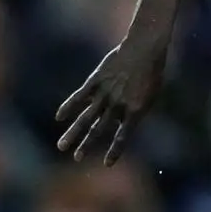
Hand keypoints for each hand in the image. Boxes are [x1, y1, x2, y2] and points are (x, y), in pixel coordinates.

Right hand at [55, 37, 167, 164]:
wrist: (146, 48)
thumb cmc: (151, 72)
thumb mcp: (150, 95)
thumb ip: (135, 111)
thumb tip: (121, 125)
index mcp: (136, 110)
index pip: (124, 136)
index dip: (115, 150)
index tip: (107, 164)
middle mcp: (118, 104)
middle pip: (99, 129)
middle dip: (87, 144)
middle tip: (76, 158)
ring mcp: (106, 92)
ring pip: (86, 117)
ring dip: (73, 132)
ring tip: (61, 146)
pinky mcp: (96, 80)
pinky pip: (79, 95)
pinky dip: (69, 106)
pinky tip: (58, 117)